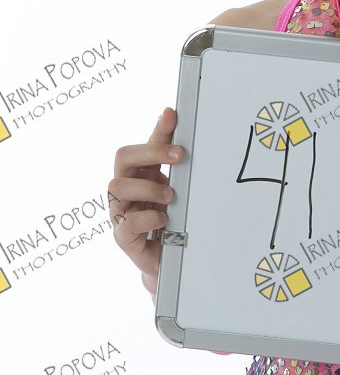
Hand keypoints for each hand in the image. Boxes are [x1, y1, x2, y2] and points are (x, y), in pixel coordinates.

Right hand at [109, 107, 183, 297]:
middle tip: (179, 155)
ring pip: (118, 186)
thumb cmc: (169, 219)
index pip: (144, 144)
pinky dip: (147, 218)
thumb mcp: (176, 189)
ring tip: (171, 196)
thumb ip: (176, 165)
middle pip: (123, 157)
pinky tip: (163, 219)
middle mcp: (125, 188)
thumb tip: (186, 136)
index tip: (173, 115)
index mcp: (140, 173)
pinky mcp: (123, 236)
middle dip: (151, 152)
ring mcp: (120, 211)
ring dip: (149, 187)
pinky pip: (126, 223)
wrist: (168, 259)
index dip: (157, 128)